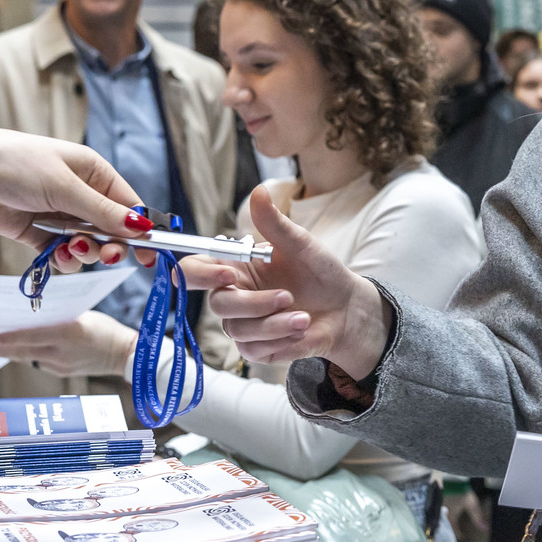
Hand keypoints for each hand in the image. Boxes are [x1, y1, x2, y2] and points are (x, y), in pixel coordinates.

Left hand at [0, 129, 156, 261]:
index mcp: (93, 172)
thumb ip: (103, 212)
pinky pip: (61, 252)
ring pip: (86, 243)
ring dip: (84, 252)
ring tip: (72, 250)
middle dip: (109, 244)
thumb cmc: (14, 164)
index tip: (150, 253)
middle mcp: (79, 192)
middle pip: (109, 228)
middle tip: (106, 254)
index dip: (140, 229)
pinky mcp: (36, 231)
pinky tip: (57, 255)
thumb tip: (141, 227)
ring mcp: (57, 213)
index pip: (128, 204)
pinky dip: (62, 259)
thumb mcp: (64, 186)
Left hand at [0, 311, 138, 377]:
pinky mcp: (63, 373)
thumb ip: (58, 318)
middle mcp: (62, 352)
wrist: (127, 355)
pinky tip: (20, 351)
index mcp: (68, 333)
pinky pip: (39, 362)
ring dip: (11, 353)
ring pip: (28, 358)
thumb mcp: (84, 315)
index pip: (30, 337)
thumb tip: (31, 318)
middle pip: (22, 353)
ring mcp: (61, 366)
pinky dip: (28, 355)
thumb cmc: (107, 329)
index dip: (8, 338)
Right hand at [180, 186, 389, 377]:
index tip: (227, 275)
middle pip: (218, 304)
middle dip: (253, 303)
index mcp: (236, 266)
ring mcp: (243, 323)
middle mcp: (234, 295)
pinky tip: (301, 328)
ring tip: (304, 317)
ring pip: (237, 330)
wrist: (346, 307)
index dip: (197, 274)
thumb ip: (276, 224)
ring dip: (274, 323)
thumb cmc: (321, 272)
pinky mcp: (256, 348)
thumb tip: (259, 191)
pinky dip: (280, 339)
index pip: (194, 270)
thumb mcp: (302, 244)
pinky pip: (253, 350)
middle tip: (287, 296)